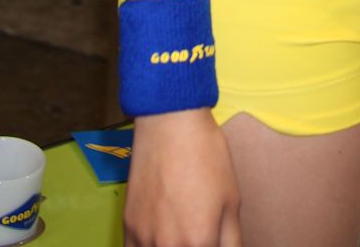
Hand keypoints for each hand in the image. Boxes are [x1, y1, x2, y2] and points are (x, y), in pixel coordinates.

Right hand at [124, 109, 241, 246]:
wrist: (170, 124)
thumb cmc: (206, 156)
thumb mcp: (232, 200)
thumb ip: (231, 242)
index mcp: (200, 243)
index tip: (211, 241)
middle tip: (198, 235)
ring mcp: (144, 240)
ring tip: (180, 234)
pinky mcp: (127, 227)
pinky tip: (159, 240)